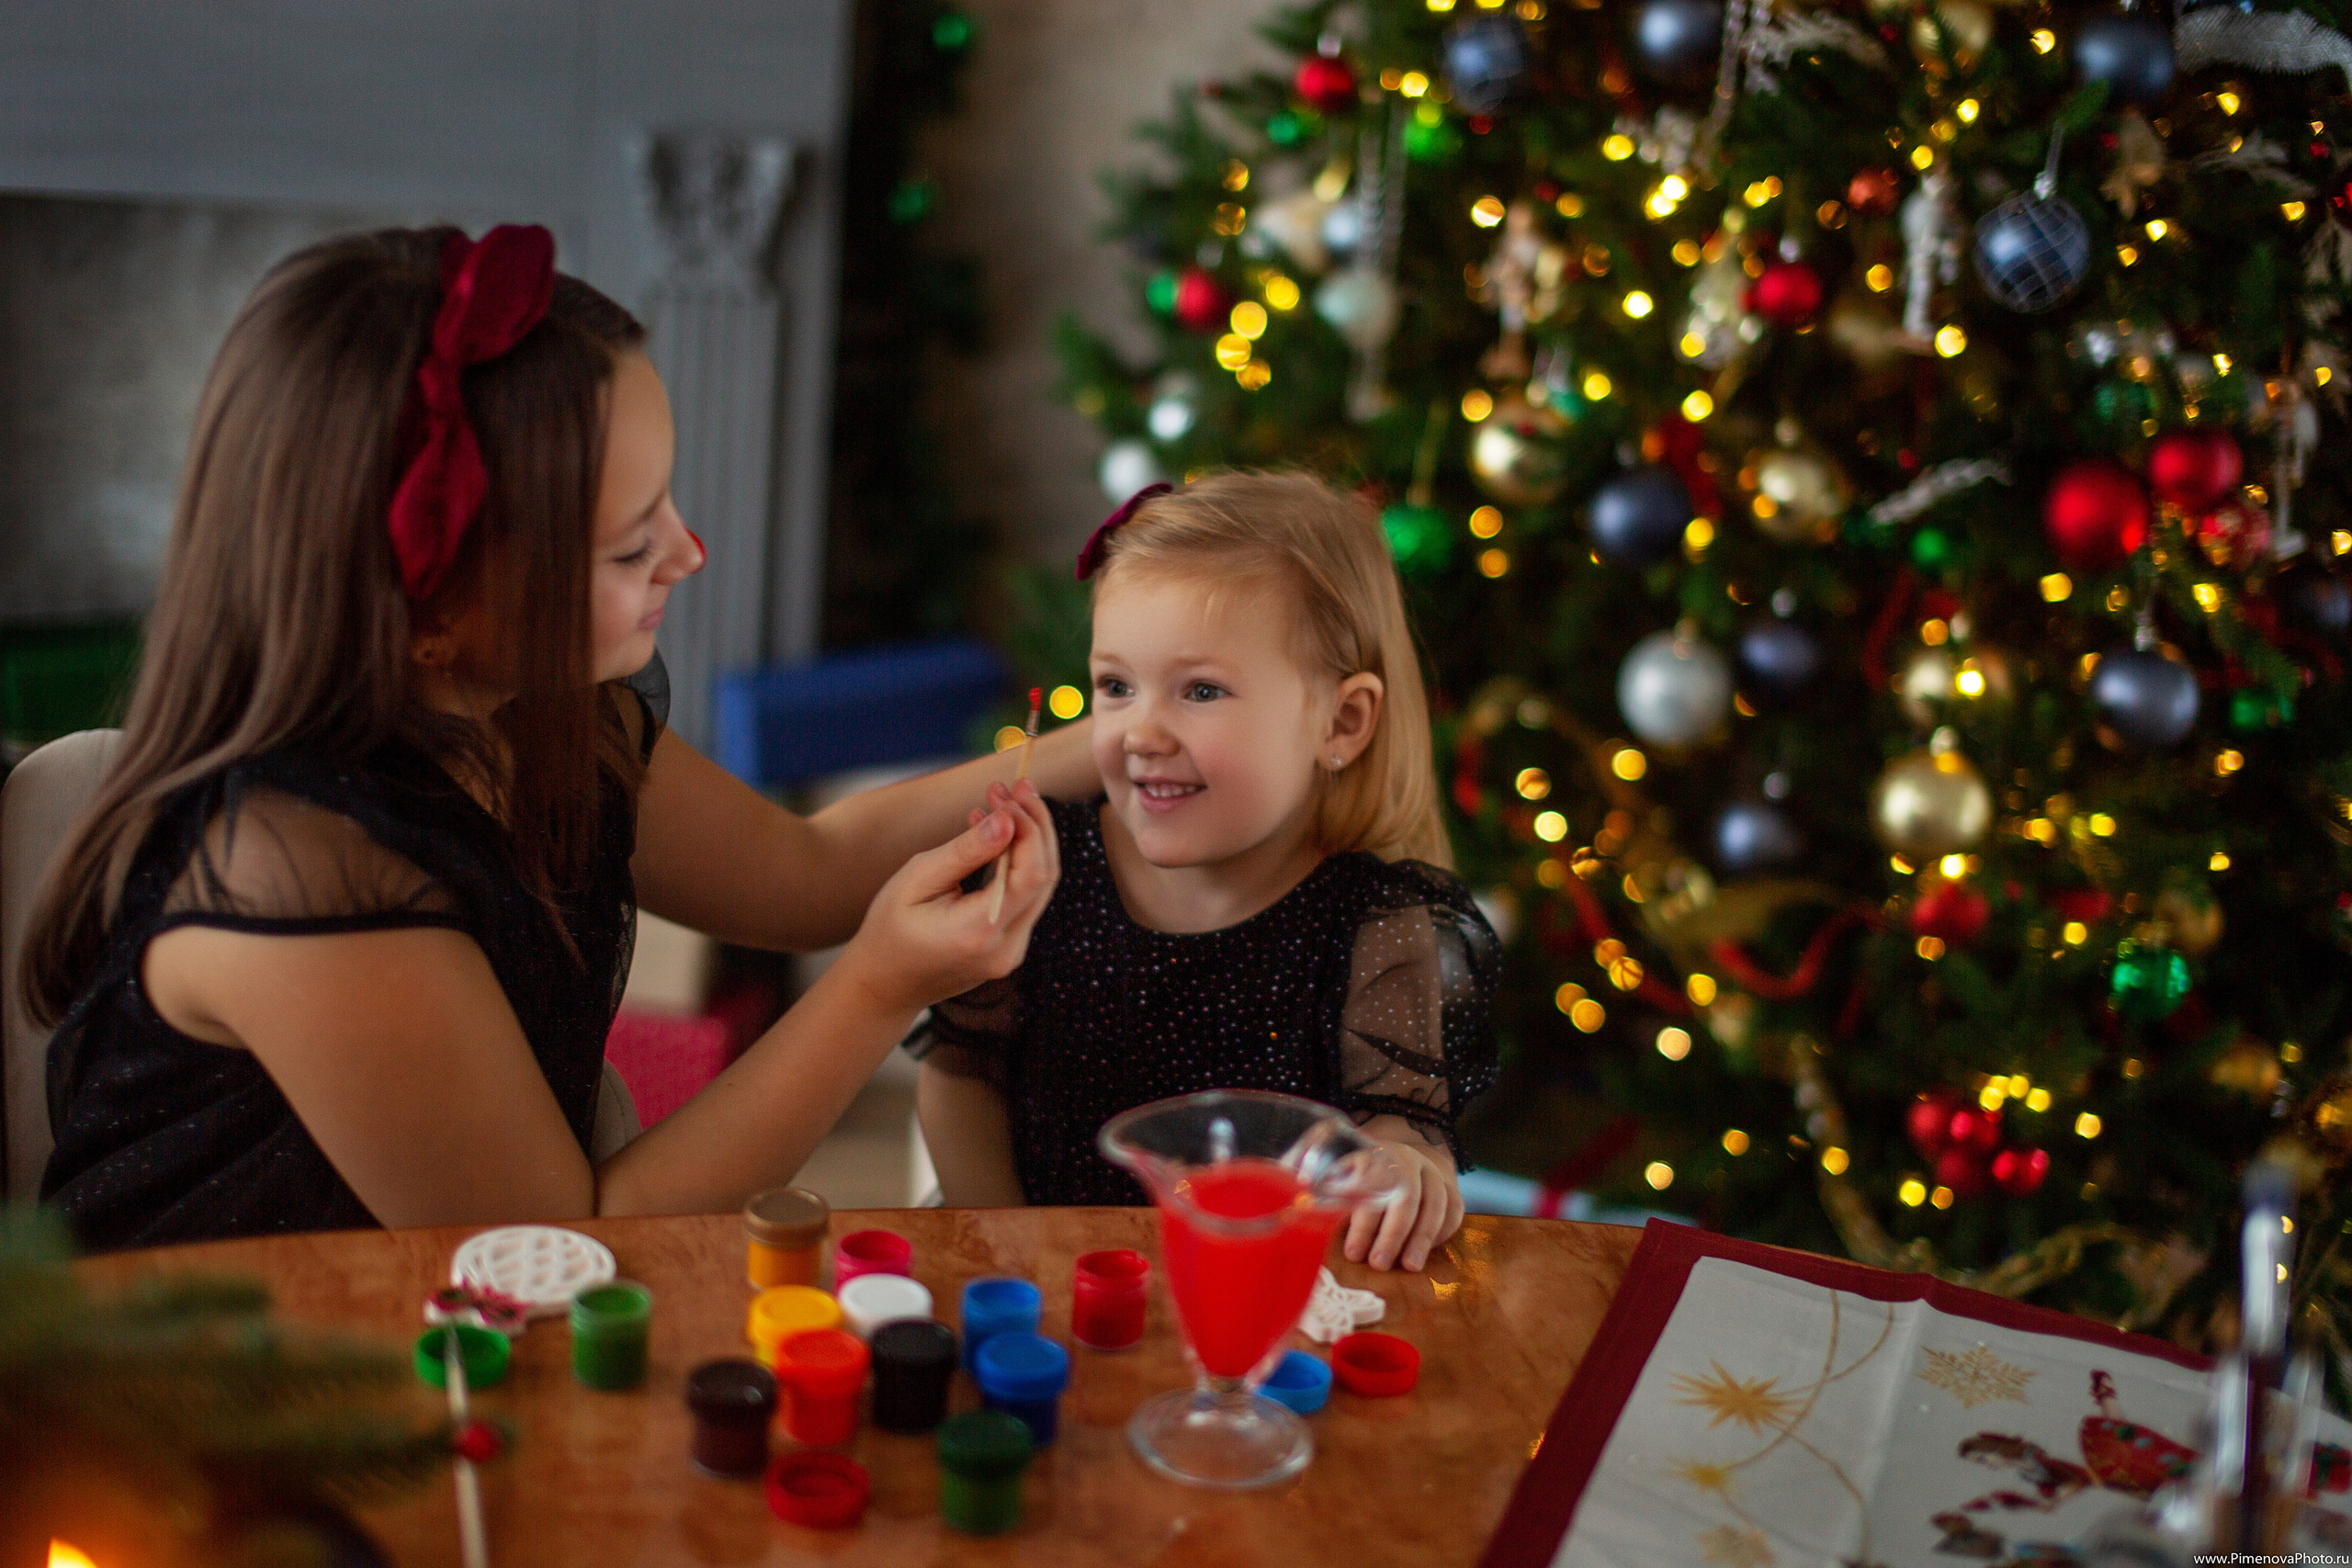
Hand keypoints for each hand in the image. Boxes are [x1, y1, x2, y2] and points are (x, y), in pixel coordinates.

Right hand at [835, 780, 1059, 1015]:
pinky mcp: (1010, 947)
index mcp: (980, 931)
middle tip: (1014, 786)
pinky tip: (995, 835)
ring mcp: (1012, 952)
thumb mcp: (917, 880)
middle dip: (1035, 824)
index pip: (1030, 872)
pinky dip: (1016, 862)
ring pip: (1040, 886)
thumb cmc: (890, 929)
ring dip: (1028, 840)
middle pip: (1045, 877)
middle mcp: (1007, 947)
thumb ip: (966, 851)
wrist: (883, 985)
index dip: (1029, 825)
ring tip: (1001, 802)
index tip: (1008, 792)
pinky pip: (1025, 898)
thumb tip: (1007, 820)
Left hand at [1342, 1137, 1464, 1272]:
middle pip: (1405, 1195)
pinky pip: (1453, 1210)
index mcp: (1375, 1155)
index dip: (1362, 1223)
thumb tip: (1320, 1228)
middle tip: (1379, 1264)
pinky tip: (1427, 1252)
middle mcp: (1408, 1160)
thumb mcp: (1343, 1182)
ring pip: (1435, 1203)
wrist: (1399, 1162)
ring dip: (1422, 1238)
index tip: (1352, 1254)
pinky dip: (1442, 1232)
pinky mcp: (1451, 1188)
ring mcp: (1432, 1173)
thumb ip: (1335, 1201)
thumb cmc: (1361, 1180)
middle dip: (1393, 1233)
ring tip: (1409, 1267)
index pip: (1370, 1188)